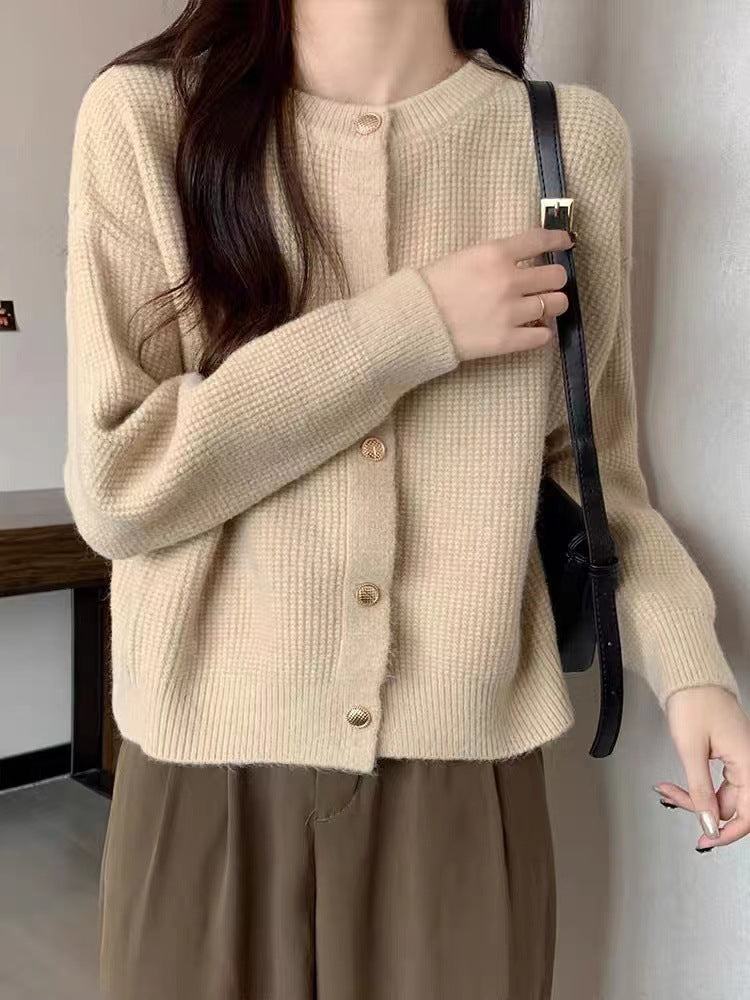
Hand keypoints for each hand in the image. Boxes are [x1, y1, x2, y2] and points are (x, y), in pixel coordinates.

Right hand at [419, 226, 573, 362]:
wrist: (414, 322)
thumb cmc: (432, 287)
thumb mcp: (464, 257)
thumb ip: (496, 257)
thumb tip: (522, 261)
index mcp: (495, 254)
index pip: (541, 240)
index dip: (559, 239)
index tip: (567, 242)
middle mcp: (509, 281)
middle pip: (556, 276)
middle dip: (554, 280)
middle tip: (544, 286)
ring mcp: (510, 313)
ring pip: (556, 305)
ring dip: (551, 305)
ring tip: (539, 309)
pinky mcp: (507, 341)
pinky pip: (543, 336)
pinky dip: (540, 333)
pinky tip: (530, 330)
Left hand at [654, 685, 749, 850]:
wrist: (690, 676)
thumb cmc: (693, 703)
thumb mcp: (691, 751)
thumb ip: (700, 790)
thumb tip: (708, 823)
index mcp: (748, 763)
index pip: (748, 814)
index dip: (728, 833)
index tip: (706, 841)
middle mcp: (749, 762)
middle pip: (731, 805)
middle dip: (699, 808)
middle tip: (671, 799)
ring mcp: (740, 758)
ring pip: (720, 795)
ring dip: (694, 797)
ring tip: (667, 789)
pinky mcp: (729, 754)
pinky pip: (716, 781)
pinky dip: (696, 785)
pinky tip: (677, 784)